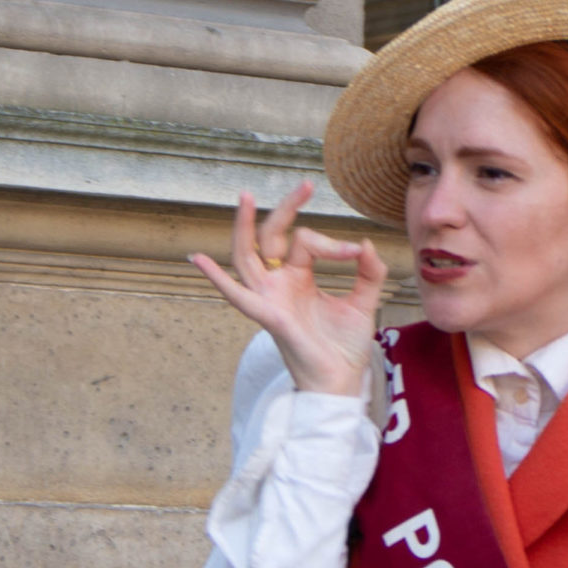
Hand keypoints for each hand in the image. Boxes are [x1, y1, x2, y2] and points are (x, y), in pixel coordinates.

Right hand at [190, 182, 388, 397]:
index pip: (306, 242)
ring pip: (248, 256)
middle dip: (286, 209)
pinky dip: (217, 279)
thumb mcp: (363, 302)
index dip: (334, 243)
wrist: (342, 382)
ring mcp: (270, 299)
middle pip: (271, 236)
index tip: (357, 253)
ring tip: (245, 196)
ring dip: (243, 227)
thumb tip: (365, 242)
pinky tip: (198, 259)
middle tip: (306, 185)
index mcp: (299, 277)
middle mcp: (279, 284)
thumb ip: (369, 272)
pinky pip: (239, 296)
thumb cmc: (344, 346)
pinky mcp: (270, 317)